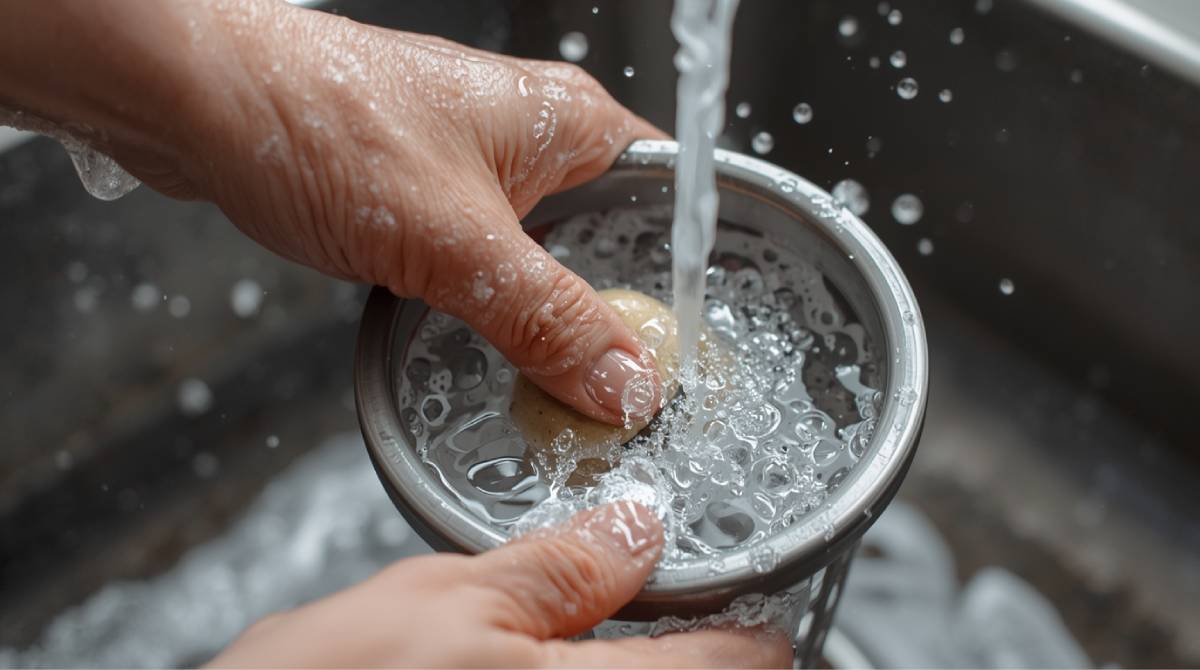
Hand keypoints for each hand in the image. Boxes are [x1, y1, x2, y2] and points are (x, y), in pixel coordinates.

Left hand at [0, 0, 666, 425]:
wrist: (200, 104)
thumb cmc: (324, 126)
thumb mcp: (458, 243)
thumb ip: (550, 318)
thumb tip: (626, 381)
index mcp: (569, 122)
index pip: (669, 201)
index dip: (677, 282)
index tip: (679, 354)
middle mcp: (534, 136)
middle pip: (610, 239)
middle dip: (614, 311)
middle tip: (618, 386)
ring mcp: (479, 164)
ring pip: (544, 254)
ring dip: (547, 313)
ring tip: (558, 377)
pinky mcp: (430, 193)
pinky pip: (488, 257)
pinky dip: (491, 303)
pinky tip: (487, 343)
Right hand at [207, 502, 791, 667]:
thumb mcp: (442, 600)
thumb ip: (557, 568)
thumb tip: (635, 529)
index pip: (743, 664)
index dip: (753, 617)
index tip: (743, 592)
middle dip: (699, 645)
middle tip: (651, 603)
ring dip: (639, 657)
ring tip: (590, 625)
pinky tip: (540, 661)